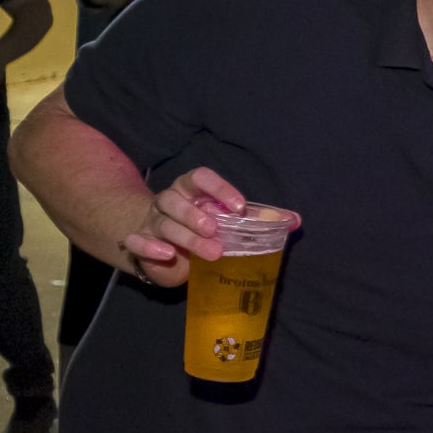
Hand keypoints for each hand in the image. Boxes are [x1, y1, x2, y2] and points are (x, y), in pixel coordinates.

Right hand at [120, 168, 251, 288]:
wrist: (165, 253)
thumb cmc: (203, 232)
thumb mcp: (229, 225)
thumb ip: (259, 220)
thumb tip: (296, 220)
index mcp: (191, 191)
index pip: (200, 177)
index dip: (219, 188)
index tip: (239, 208)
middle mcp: (169, 202)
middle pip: (175, 200)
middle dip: (195, 214)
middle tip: (215, 230)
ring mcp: (152, 222)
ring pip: (164, 223)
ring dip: (187, 236)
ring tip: (211, 251)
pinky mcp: (140, 244)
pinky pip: (136, 241)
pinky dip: (149, 246)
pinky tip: (167, 254)